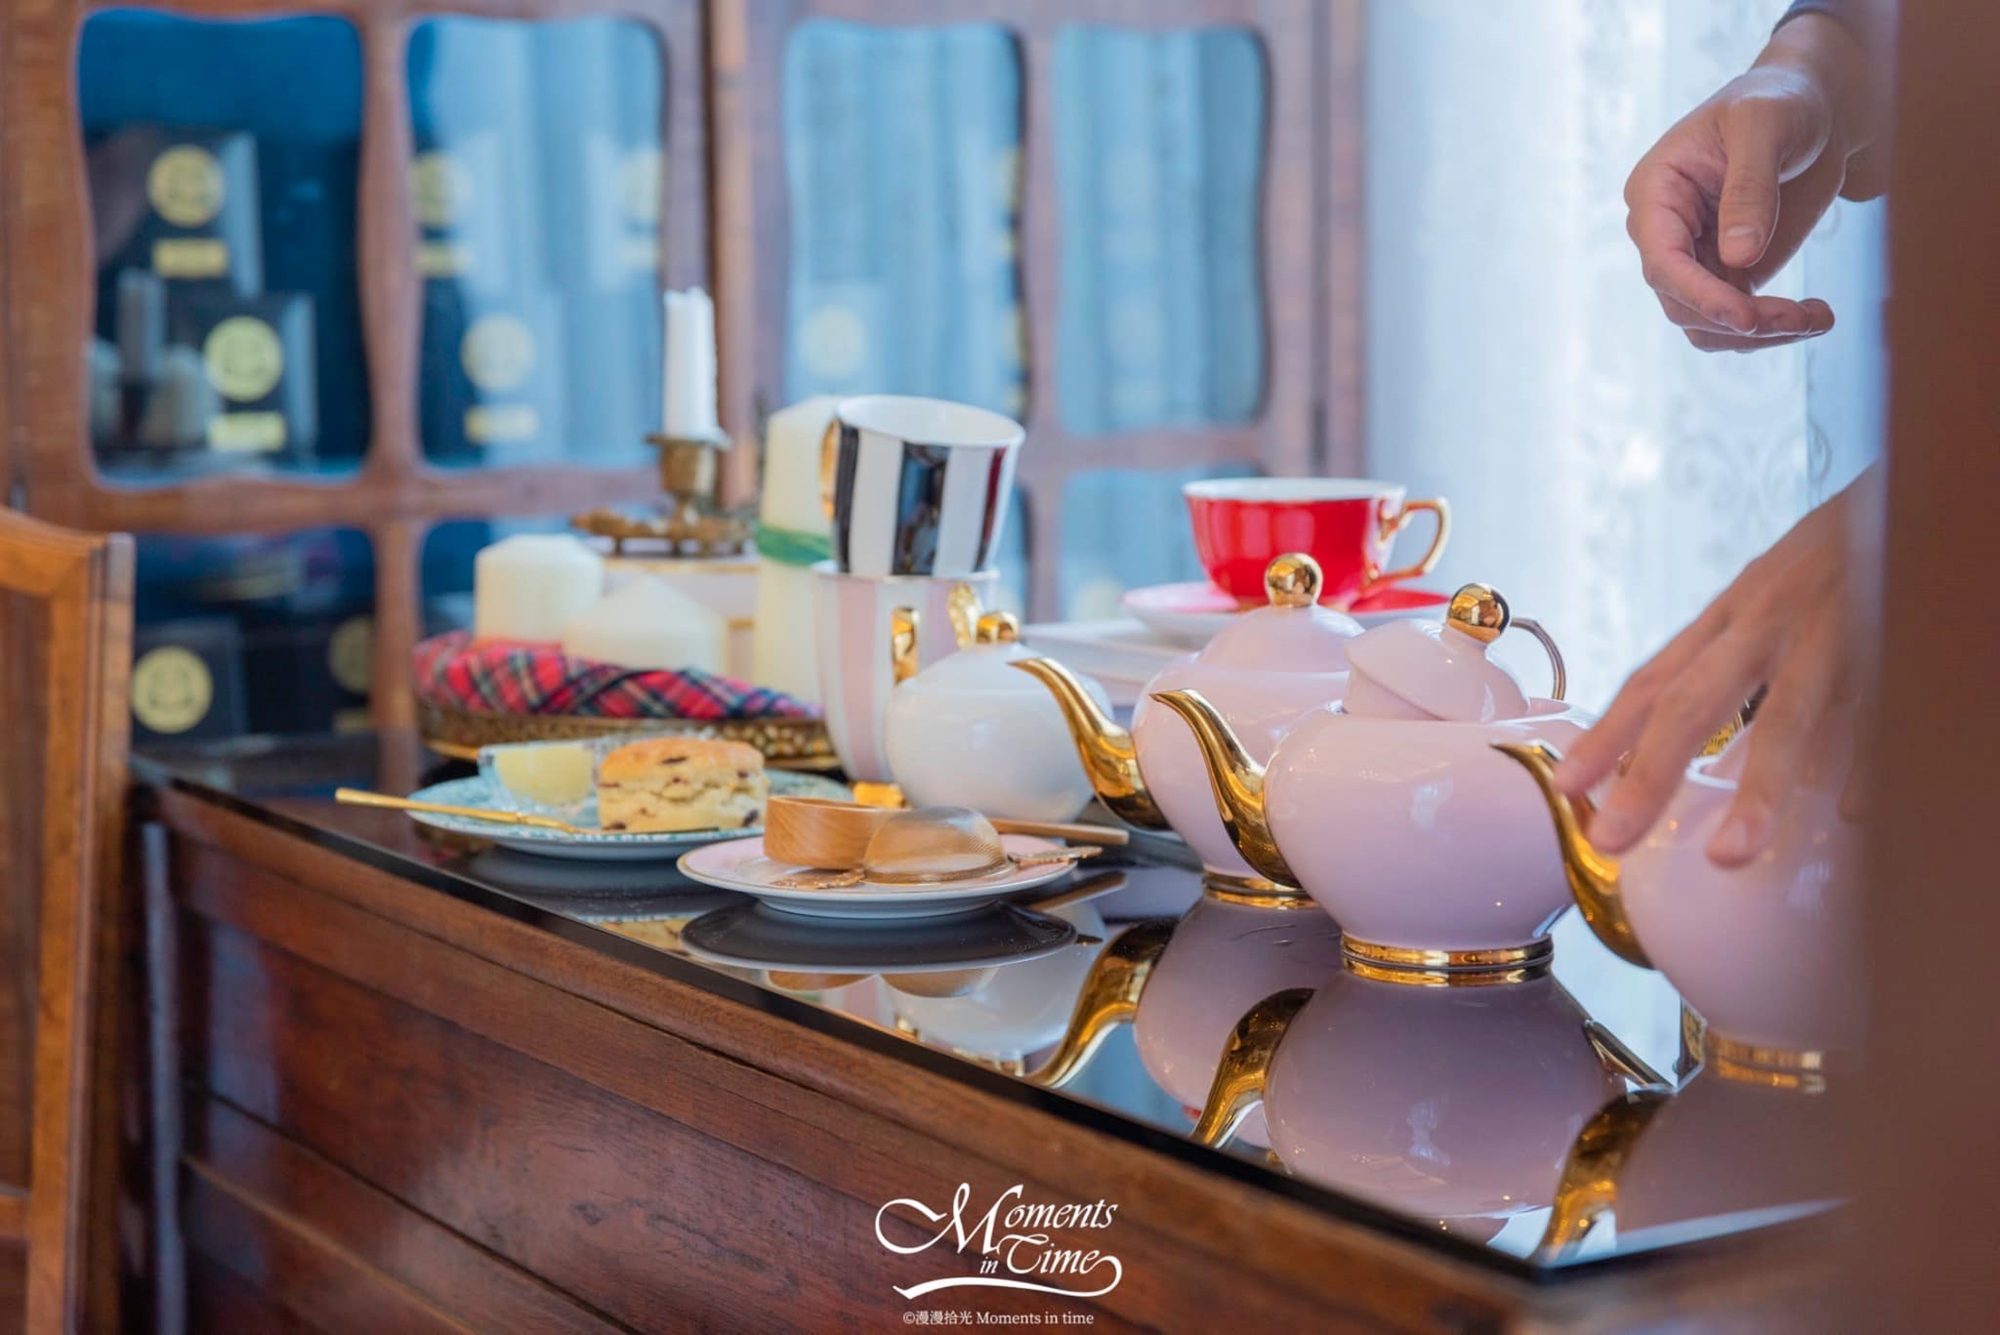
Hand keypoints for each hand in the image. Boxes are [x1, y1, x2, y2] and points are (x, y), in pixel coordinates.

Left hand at [1552, 468, 1880, 866]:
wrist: (1917, 482)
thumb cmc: (1839, 556)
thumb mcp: (1771, 598)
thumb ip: (1735, 662)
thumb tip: (1697, 742)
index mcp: (1730, 614)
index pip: (1653, 680)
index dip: (1606, 736)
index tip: (1567, 787)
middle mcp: (1764, 620)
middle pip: (1693, 701)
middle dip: (1647, 773)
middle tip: (1612, 838)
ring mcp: (1828, 628)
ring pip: (1785, 715)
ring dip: (1756, 790)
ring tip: (1730, 856)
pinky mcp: (1890, 634)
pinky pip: (1876, 709)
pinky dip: (1864, 762)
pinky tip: (1851, 814)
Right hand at [1624, 14, 1881, 350]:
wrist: (1817, 110)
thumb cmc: (1782, 100)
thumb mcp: (1765, 125)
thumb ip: (1750, 187)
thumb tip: (1738, 258)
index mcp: (1655, 192)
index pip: (1663, 261)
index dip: (1699, 295)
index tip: (1746, 318)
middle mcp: (1666, 234)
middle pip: (1681, 303)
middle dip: (1738, 320)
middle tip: (1802, 318)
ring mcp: (1697, 259)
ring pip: (1707, 325)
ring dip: (1759, 334)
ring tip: (1817, 318)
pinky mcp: (1730, 274)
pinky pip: (1738, 322)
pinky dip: (1775, 329)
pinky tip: (1817, 316)